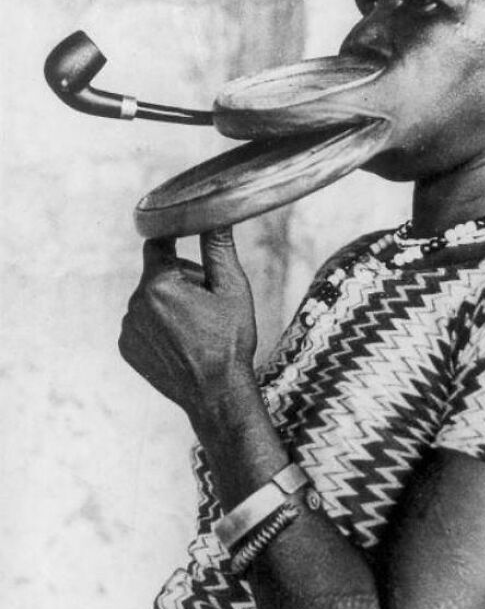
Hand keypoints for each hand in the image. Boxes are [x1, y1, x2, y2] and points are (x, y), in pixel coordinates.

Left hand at [118, 228, 257, 419]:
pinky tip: (181, 343)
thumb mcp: (233, 290)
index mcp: (159, 284)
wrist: (216, 394)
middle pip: (158, 274)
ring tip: (196, 328)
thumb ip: (218, 248)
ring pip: (150, 300)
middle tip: (208, 303)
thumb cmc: (230, 341)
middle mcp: (135, 303)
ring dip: (169, 304)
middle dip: (181, 280)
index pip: (157, 244)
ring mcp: (128, 328)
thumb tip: (215, 214)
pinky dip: (158, 327)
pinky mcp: (126, 348)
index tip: (186, 241)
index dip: (174, 240)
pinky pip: (141, 324)